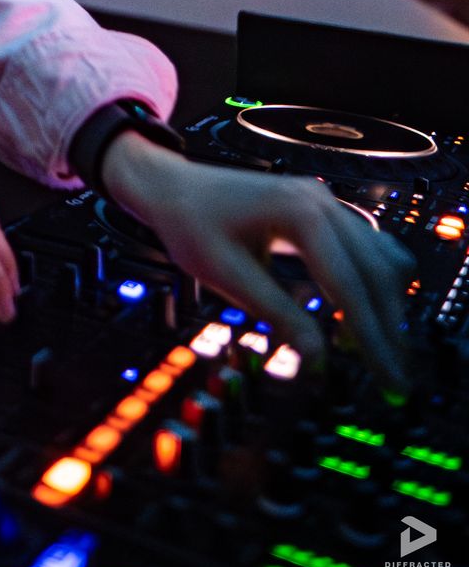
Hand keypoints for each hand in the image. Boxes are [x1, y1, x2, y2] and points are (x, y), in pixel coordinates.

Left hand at [101, 134, 413, 391]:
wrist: (171, 186)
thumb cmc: (189, 224)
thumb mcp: (226, 275)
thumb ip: (277, 314)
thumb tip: (319, 359)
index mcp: (299, 212)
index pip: (350, 285)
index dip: (374, 338)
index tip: (390, 379)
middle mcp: (321, 201)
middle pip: (377, 272)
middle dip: (389, 328)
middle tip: (395, 379)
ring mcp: (324, 201)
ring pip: (381, 258)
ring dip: (386, 305)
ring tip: (376, 351)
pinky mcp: (320, 211)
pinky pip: (366, 248)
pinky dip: (372, 283)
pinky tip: (362, 316)